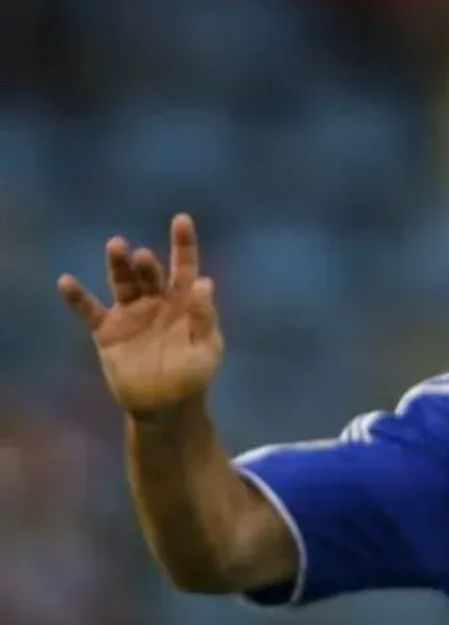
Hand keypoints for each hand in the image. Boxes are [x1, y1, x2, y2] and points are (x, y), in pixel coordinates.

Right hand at [57, 214, 223, 419]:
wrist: (166, 405)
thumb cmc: (193, 375)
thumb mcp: (207, 348)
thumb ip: (204, 316)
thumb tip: (206, 282)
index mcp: (185, 302)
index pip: (185, 267)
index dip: (183, 243)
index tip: (181, 219)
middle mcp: (156, 301)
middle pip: (149, 273)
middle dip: (146, 263)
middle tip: (143, 257)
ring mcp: (130, 314)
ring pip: (122, 283)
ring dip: (118, 265)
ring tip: (117, 246)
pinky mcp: (108, 332)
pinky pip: (89, 311)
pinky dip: (77, 297)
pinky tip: (67, 281)